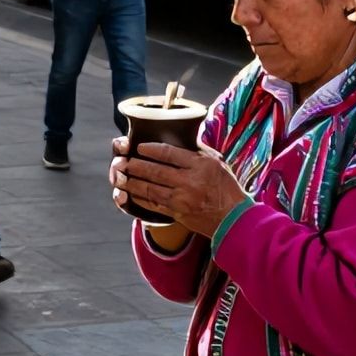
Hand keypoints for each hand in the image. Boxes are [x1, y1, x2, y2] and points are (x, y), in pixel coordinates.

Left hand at [109, 138, 249, 238]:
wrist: (233, 218)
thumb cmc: (226, 187)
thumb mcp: (217, 163)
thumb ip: (197, 151)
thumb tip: (181, 137)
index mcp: (200, 165)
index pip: (169, 153)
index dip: (150, 149)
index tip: (140, 147)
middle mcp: (190, 182)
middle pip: (156, 171)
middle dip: (136, 165)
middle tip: (124, 161)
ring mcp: (182, 199)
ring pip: (150, 189)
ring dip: (134, 182)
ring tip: (122, 176)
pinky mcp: (178, 213)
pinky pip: (153, 205)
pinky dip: (140, 198)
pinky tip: (132, 193)